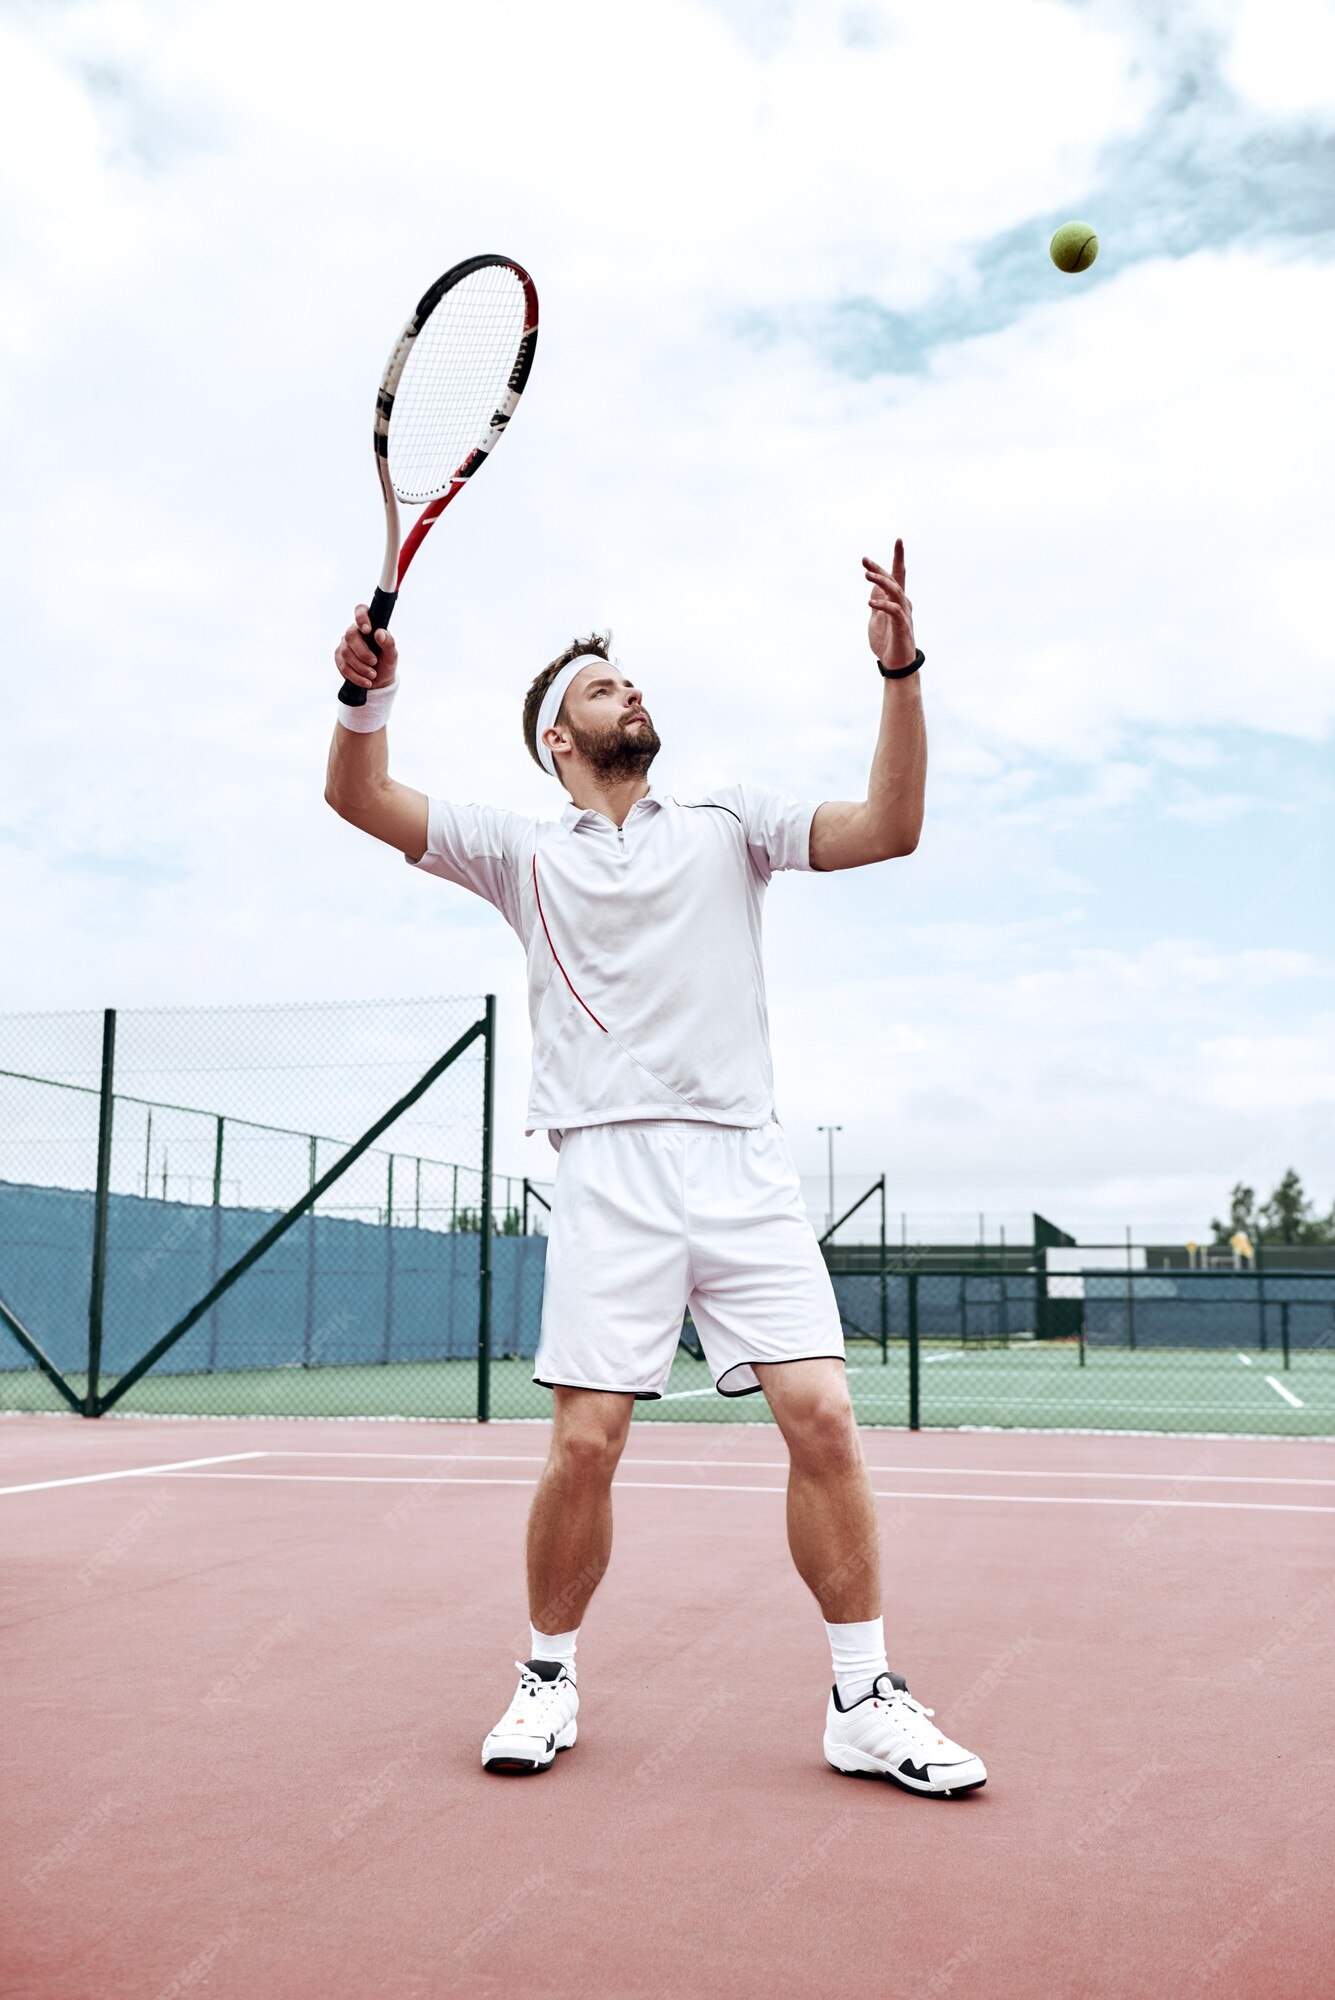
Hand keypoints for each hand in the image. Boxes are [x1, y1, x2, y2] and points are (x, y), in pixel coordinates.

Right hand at [334, 606, 398, 691]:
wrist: (379, 681)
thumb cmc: (386, 662)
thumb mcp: (392, 654)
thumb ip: (388, 642)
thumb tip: (379, 633)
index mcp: (369, 625)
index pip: (361, 610)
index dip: (361, 617)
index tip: (368, 630)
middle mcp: (354, 632)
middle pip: (350, 635)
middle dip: (362, 652)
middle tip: (374, 662)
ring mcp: (344, 645)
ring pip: (346, 653)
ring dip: (360, 667)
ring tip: (372, 675)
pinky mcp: (339, 658)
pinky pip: (343, 666)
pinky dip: (356, 676)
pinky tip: (366, 681)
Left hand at [863, 540, 915, 672]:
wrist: (895, 665)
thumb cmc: (887, 642)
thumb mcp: (877, 619)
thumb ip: (877, 603)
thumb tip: (873, 588)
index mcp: (897, 600)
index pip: (897, 576)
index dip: (893, 560)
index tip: (888, 545)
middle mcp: (903, 603)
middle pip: (894, 580)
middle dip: (880, 567)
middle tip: (864, 559)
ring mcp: (904, 615)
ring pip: (895, 591)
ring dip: (881, 582)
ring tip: (866, 575)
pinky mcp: (902, 627)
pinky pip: (894, 611)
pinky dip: (883, 605)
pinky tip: (870, 602)